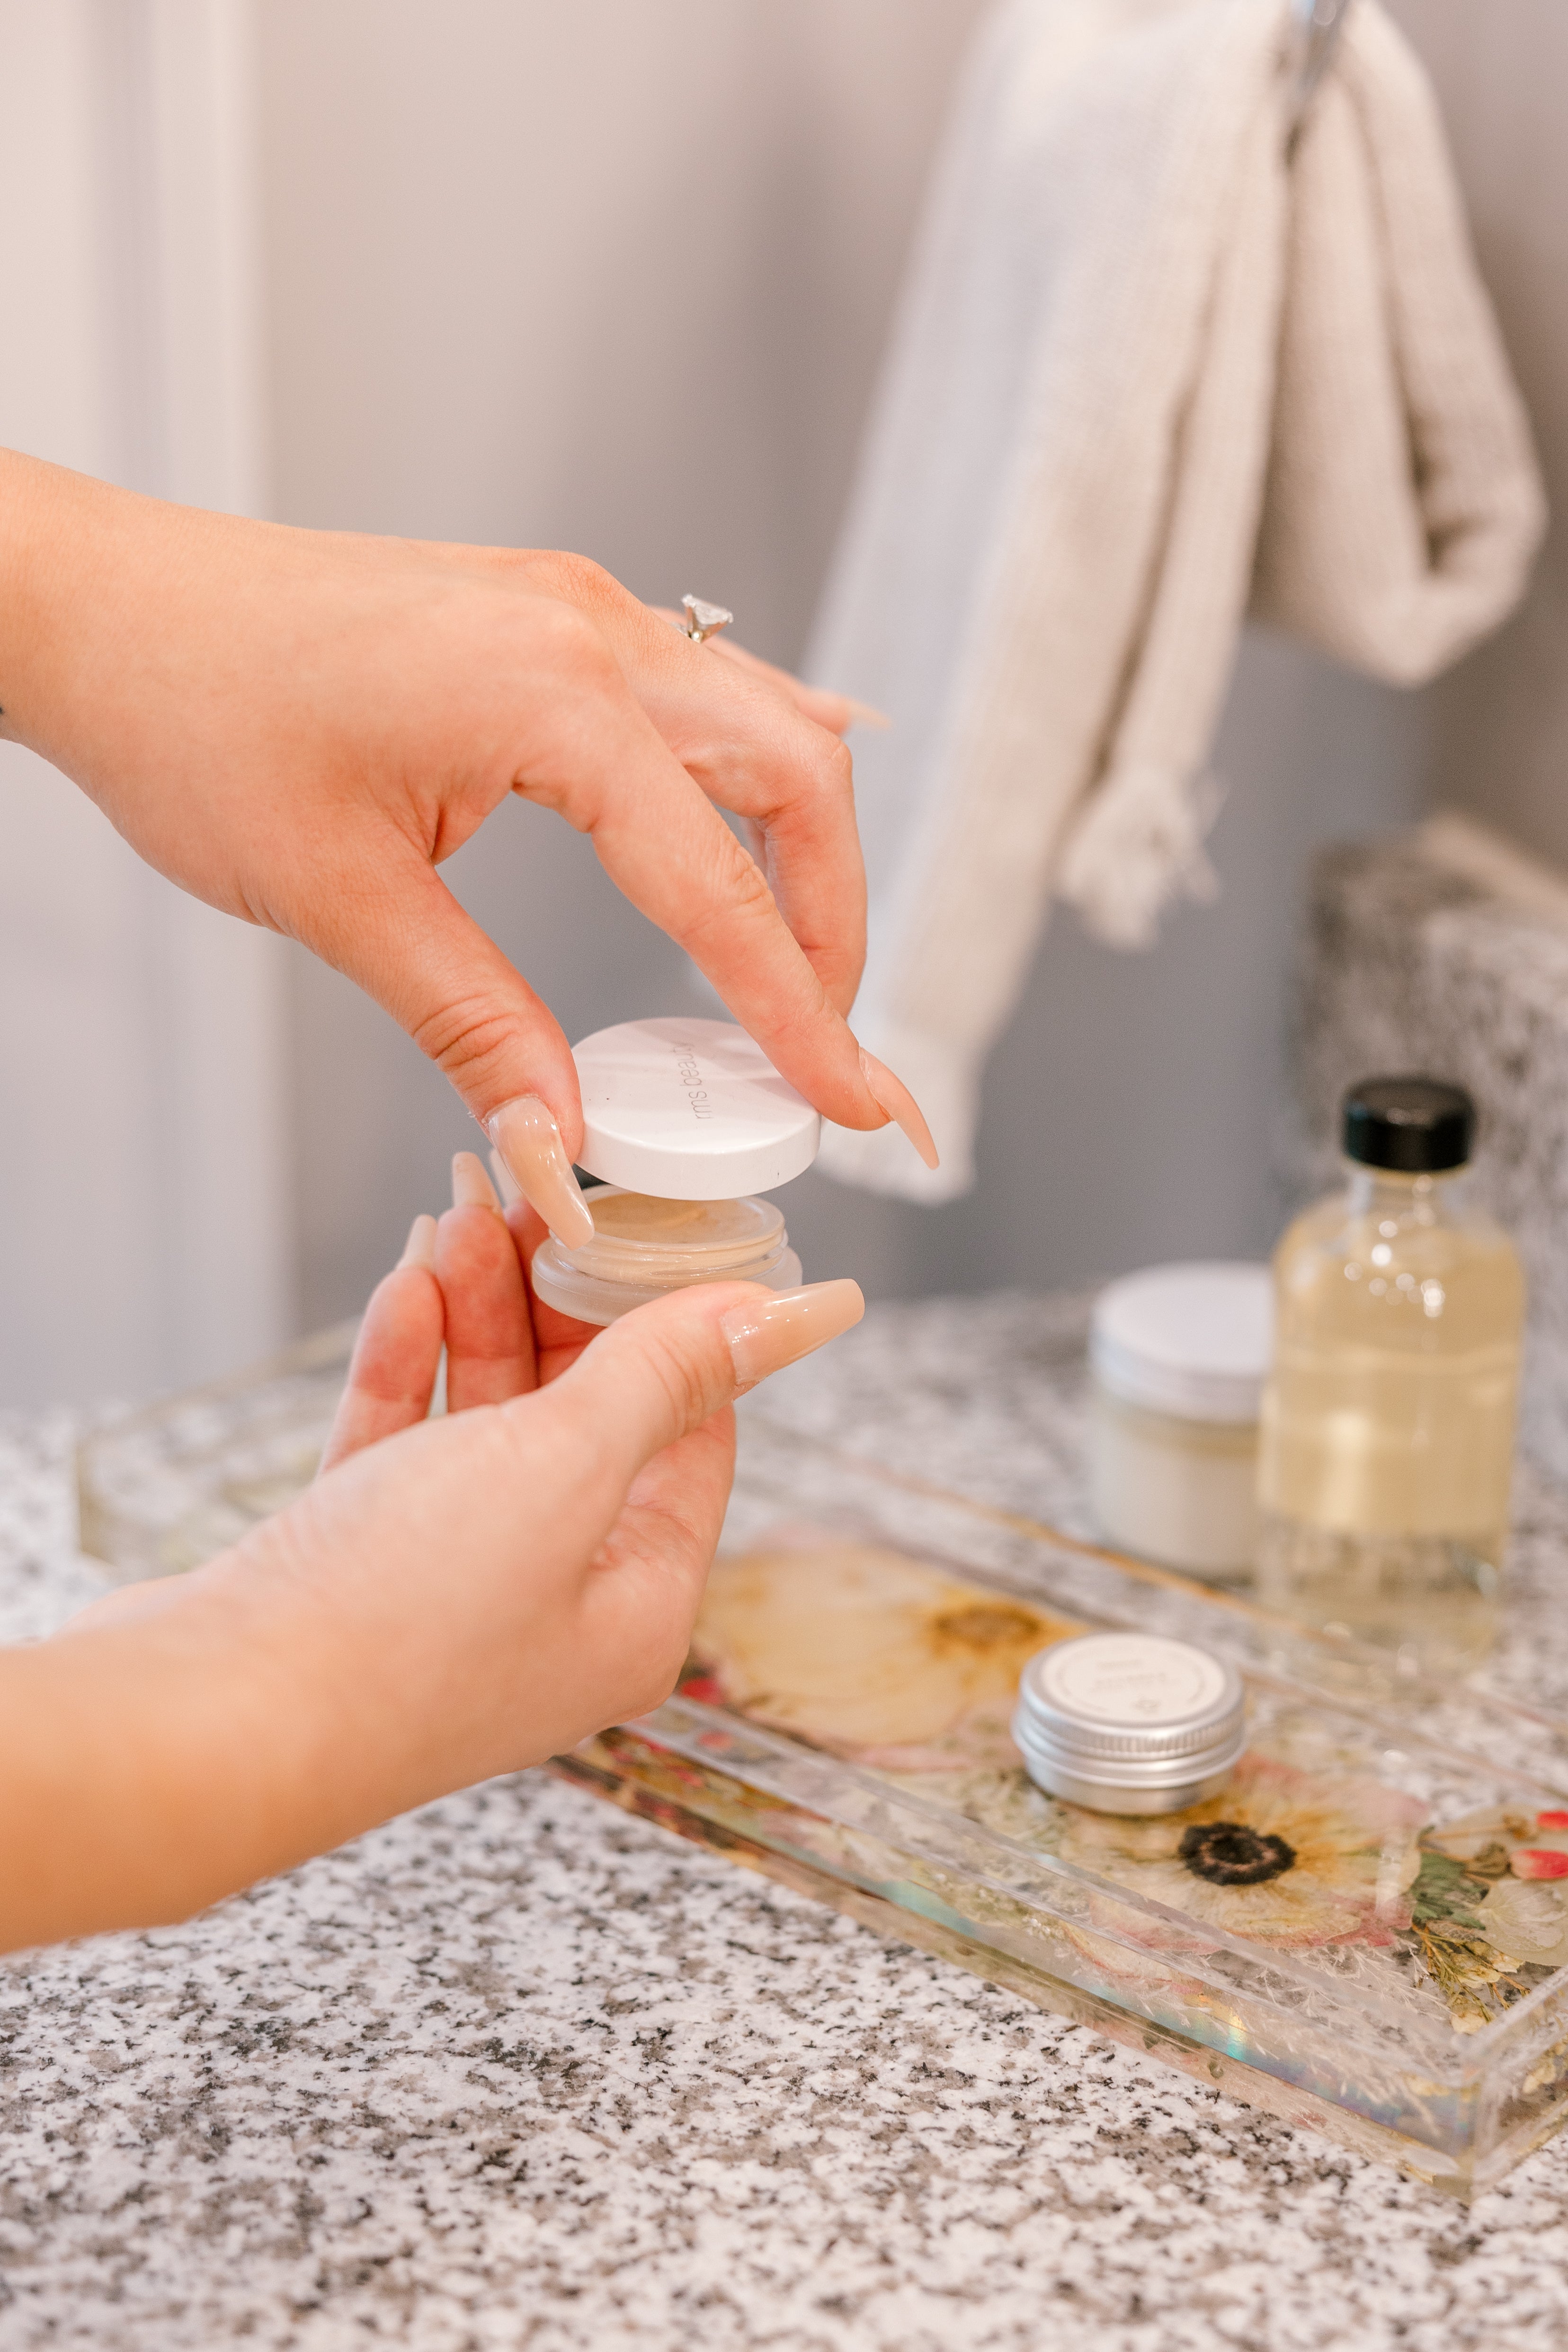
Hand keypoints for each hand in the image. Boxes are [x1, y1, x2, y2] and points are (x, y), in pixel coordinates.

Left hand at [0, 452, 934, 1244]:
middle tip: (820, 1044)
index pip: (721, 888)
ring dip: (802, 851)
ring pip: (770, 725)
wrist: (107, 607)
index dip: (800, 1014)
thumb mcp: (340, 899)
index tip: (856, 1103)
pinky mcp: (552, 614)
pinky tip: (747, 841)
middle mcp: (592, 630)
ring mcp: (579, 608)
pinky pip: (707, 691)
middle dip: (834, 924)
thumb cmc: (193, 716)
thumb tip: (562, 1140)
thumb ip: (475, 1024)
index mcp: (552, 695)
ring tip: (789, 970)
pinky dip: (748, 782)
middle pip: (800, 781)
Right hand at [0, 1155, 862, 1951]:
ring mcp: (449, 1590)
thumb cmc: (397, 1619)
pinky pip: (402, 1445)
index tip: (661, 1218)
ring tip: (463, 1209)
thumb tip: (800, 1314)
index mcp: (638, 1606)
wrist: (199, 1723)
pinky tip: (408, 1283)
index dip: (681, 1319)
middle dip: (560, 1299)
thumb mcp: (565, 1467)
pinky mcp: (353, 1568)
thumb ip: (668, 1375)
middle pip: (588, 1419)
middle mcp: (554, 1605)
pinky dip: (408, 1363)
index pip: (693, 1433)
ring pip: (486, 1422)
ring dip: (478, 1313)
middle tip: (537, 1195)